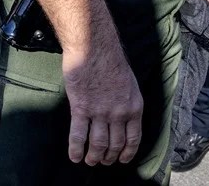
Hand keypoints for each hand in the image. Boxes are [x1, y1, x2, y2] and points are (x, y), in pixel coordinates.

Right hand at [62, 38, 143, 166]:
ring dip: (94, 157)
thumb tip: (120, 115)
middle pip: (115, 144)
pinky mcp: (80, 108)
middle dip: (109, 156)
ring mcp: (99, 112)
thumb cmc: (110, 59)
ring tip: (90, 161)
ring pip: (98, 144)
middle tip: (103, 161)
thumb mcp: (129, 82)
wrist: (93, 47)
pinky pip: (78, 135)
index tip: (121, 159)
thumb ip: (126, 101)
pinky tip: (74, 157)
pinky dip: (76, 149)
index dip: (126, 153)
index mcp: (134, 107)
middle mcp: (119, 114)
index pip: (133, 139)